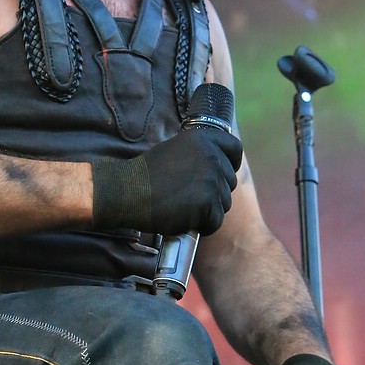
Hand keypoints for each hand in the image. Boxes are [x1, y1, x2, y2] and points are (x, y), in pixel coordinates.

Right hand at [92, 126, 242, 235]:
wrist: (128, 192)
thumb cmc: (147, 174)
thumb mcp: (175, 149)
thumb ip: (199, 154)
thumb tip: (219, 163)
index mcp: (204, 139)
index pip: (235, 149)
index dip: (231, 162)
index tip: (222, 172)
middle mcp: (212, 156)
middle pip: (229, 181)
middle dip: (214, 192)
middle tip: (189, 196)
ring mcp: (211, 181)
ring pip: (224, 203)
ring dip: (208, 210)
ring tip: (183, 206)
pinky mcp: (207, 204)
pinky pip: (215, 221)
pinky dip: (203, 225)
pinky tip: (184, 218)